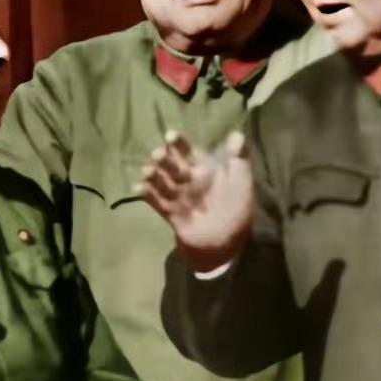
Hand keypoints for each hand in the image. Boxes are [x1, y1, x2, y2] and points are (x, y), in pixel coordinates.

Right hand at [138, 130, 253, 269]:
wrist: (227, 247)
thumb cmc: (236, 212)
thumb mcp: (241, 183)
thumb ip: (239, 160)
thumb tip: (237, 134)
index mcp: (205, 172)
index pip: (190, 152)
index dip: (179, 143)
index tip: (170, 136)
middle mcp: (189, 182)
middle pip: (172, 166)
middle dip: (163, 159)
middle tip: (158, 155)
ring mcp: (179, 199)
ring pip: (162, 183)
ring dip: (153, 176)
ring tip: (147, 171)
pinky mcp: (171, 215)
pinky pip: (157, 203)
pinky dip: (147, 195)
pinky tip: (138, 187)